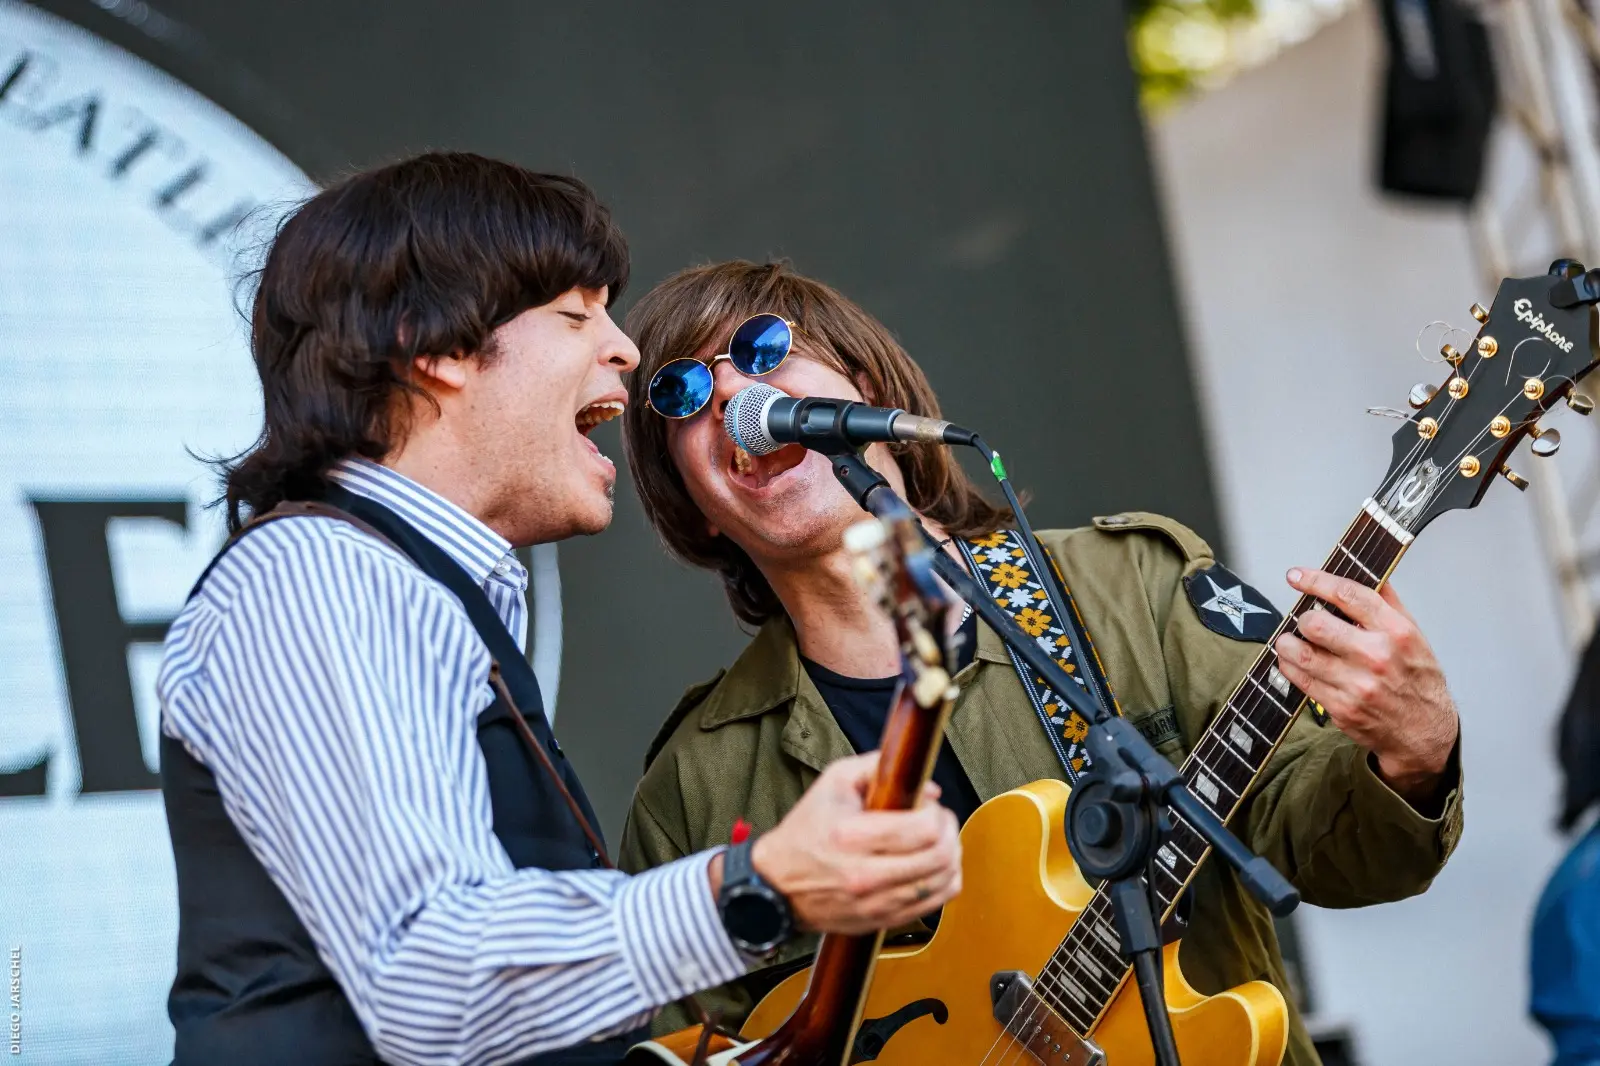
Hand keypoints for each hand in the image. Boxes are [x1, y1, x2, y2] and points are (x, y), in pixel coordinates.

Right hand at [750, 751, 961, 934]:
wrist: (776, 885)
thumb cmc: (805, 831)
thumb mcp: (833, 782)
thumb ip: (878, 769)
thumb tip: (928, 787)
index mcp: (850, 836)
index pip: (923, 829)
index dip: (937, 814)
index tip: (931, 807)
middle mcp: (864, 874)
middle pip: (938, 857)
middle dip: (950, 833)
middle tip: (942, 822)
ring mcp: (874, 903)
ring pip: (940, 883)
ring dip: (952, 858)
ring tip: (941, 843)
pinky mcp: (880, 921)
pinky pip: (931, 906)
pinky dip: (943, 884)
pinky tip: (935, 868)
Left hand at [1273, 568, 1458, 805]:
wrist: (1425, 731)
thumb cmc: (1418, 680)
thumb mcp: (1414, 635)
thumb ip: (1388, 603)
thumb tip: (1369, 572)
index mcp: (1396, 632)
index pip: (1348, 595)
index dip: (1316, 581)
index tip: (1297, 576)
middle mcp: (1376, 656)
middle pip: (1317, 624)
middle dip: (1303, 618)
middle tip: (1304, 620)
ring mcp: (1356, 684)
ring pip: (1300, 653)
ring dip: (1287, 643)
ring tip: (1289, 640)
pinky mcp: (1341, 707)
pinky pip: (1300, 680)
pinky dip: (1289, 666)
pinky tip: (1293, 661)